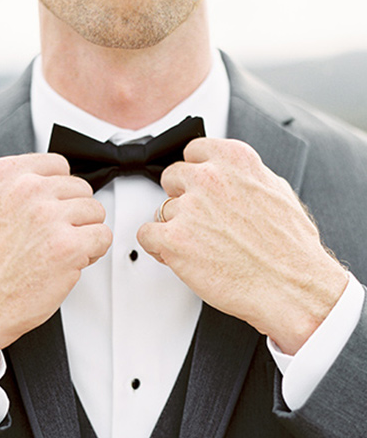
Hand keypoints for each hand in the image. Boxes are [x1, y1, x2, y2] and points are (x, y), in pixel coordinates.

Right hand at [0, 153, 111, 366]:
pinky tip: (71, 262)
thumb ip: (11, 190)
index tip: (54, 209)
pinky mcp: (69, 246)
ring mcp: (50, 217)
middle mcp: (29, 190)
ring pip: (96, 212)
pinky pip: (103, 237)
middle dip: (74, 215)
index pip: (58, 165)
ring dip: (85, 233)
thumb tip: (40, 184)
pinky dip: (93, 252)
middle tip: (55, 238)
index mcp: (6, 176)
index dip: (60, 193)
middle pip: (81, 189)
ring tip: (61, 251)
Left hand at [137, 138, 347, 353]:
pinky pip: (146, 234)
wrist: (290, 287)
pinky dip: (157, 247)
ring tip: (200, 248)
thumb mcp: (278, 192)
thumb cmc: (290, 249)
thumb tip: (232, 178)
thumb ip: (246, 178)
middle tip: (199, 221)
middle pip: (172, 178)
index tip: (197, 187)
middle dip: (182, 198)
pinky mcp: (173, 240)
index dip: (195, 173)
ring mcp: (189, 208)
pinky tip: (176, 256)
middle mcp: (209, 179)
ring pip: (162, 210)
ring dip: (175, 228)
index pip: (194, 151)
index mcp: (235, 161)